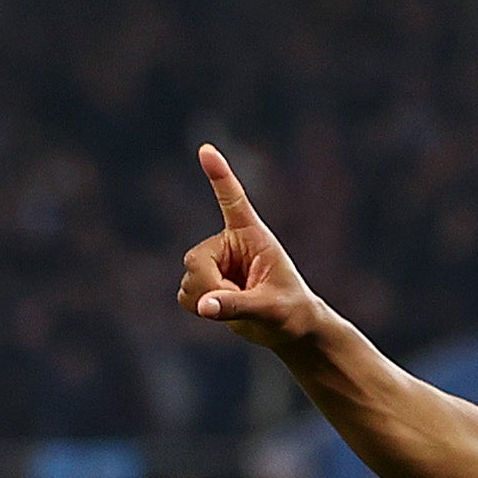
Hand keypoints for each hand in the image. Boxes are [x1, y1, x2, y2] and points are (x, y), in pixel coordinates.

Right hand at [177, 144, 323, 351]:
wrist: (287, 327)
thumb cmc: (290, 311)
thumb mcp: (270, 308)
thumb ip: (237, 305)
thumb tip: (202, 305)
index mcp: (252, 236)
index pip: (233, 201)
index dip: (220, 175)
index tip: (206, 149)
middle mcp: (228, 243)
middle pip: (196, 260)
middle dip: (211, 286)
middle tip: (239, 301)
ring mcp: (214, 262)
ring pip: (189, 281)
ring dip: (208, 300)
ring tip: (240, 304)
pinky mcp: (204, 281)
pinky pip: (186, 295)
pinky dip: (201, 307)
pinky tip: (222, 309)